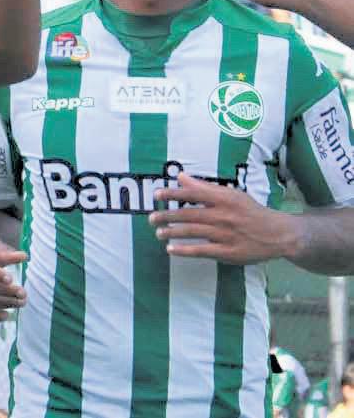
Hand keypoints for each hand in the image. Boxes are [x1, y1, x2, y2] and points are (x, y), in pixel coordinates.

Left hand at [148, 172, 299, 262]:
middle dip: (167, 216)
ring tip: (158, 232)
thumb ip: (204, 187)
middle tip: (151, 218)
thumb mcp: (231, 195)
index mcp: (224, 199)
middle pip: (189, 214)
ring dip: (172, 232)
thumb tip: (180, 177)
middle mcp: (224, 216)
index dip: (173, 194)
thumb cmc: (250, 212)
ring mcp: (226, 235)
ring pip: (193, 232)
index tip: (156, 194)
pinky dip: (184, 250)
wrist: (278, 234)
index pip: (193, 194)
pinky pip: (202, 251)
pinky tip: (170, 249)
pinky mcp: (228, 252)